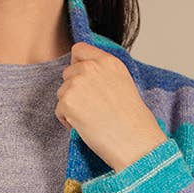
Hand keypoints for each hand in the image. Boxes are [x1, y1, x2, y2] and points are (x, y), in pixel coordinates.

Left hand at [54, 41, 164, 171]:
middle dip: (74, 90)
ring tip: (92, 119)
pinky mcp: (67, 101)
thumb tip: (84, 75)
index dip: (77, 64)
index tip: (83, 79)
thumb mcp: (123, 84)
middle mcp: (91, 68)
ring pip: (61, 92)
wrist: (135, 142)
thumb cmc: (133, 121)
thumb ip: (103, 74)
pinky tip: (86, 127)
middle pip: (67, 73)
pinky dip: (68, 121)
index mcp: (108, 62)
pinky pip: (58, 111)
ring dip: (71, 107)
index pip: (79, 50)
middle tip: (92, 108)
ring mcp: (77, 83)